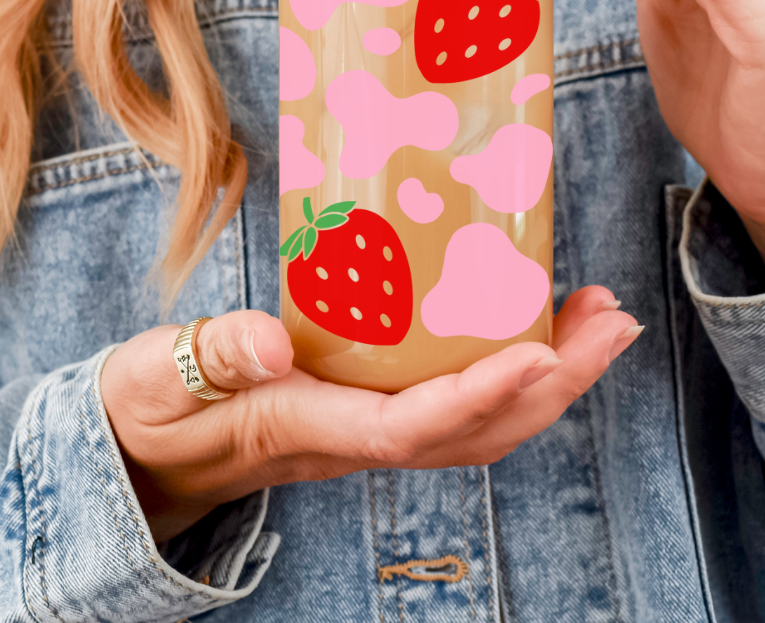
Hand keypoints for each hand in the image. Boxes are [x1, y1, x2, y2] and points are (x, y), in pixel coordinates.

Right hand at [101, 293, 639, 541]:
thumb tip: (270, 343)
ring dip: (552, 377)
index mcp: (308, 426)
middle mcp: (355, 436)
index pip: (410, 428)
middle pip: (475, 431)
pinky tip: (534, 323)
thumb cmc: (154, 405)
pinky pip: (456, 398)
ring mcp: (368, 423)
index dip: (482, 396)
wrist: (149, 445)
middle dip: (555, 386)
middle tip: (615, 322)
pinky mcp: (370, 401)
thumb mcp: (163, 376)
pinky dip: (509, 367)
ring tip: (601, 319)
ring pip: (478, 421)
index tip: (545, 351)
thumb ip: (212, 358)